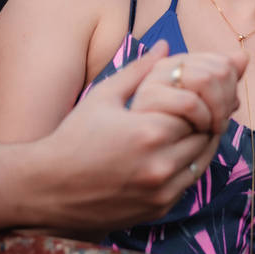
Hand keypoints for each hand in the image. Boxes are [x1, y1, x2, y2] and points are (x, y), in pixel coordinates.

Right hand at [26, 43, 234, 229]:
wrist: (49, 188)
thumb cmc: (74, 137)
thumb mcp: (103, 97)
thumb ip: (139, 70)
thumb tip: (165, 45)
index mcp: (149, 132)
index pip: (196, 109)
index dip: (196, 98)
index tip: (189, 92)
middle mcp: (160, 164)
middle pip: (205, 135)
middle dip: (204, 119)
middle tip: (197, 108)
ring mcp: (161, 191)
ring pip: (202, 161)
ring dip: (201, 143)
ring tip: (188, 128)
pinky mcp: (158, 209)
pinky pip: (189, 184)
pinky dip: (188, 167)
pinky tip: (174, 153)